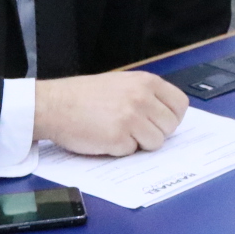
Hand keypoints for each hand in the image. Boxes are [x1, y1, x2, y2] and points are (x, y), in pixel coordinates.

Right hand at [34, 71, 187, 155]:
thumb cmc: (84, 95)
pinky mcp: (118, 138)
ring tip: (119, 132)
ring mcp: (131, 119)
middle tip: (135, 129)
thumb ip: (146, 94)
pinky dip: (120, 149)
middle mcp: (142, 98)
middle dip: (156, 132)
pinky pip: (132, 151)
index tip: (162, 122)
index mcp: (146, 82)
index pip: (180, 104)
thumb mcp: (121, 83)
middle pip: (170, 126)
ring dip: (139, 143)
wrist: (54, 104)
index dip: (172, 117)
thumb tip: (167, 113)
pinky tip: (105, 137)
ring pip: (155, 142)